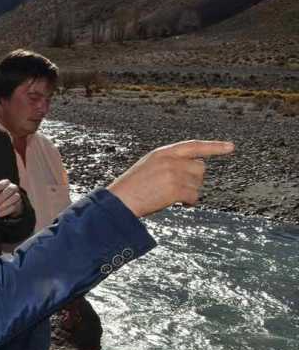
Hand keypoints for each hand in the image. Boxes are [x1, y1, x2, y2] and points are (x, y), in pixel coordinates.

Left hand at [0, 179, 22, 217]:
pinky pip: (14, 206)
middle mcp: (13, 187)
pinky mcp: (18, 203)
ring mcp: (17, 195)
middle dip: (1, 197)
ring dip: (5, 203)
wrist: (6, 204)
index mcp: (5, 183)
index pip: (2, 183)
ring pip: (15, 197)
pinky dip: (6, 211)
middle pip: (10, 189)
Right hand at [108, 140, 234, 216]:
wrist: (119, 201)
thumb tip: (196, 168)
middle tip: (177, 187)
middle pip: (200, 168)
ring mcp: (173, 174)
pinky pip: (194, 196)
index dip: (214, 147)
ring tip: (169, 195)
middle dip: (194, 179)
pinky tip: (176, 203)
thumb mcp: (150, 166)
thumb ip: (171, 162)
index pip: (194, 146)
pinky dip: (189, 202)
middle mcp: (170, 160)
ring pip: (198, 184)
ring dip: (189, 192)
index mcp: (163, 152)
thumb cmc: (133, 187)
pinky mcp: (175, 189)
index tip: (231, 147)